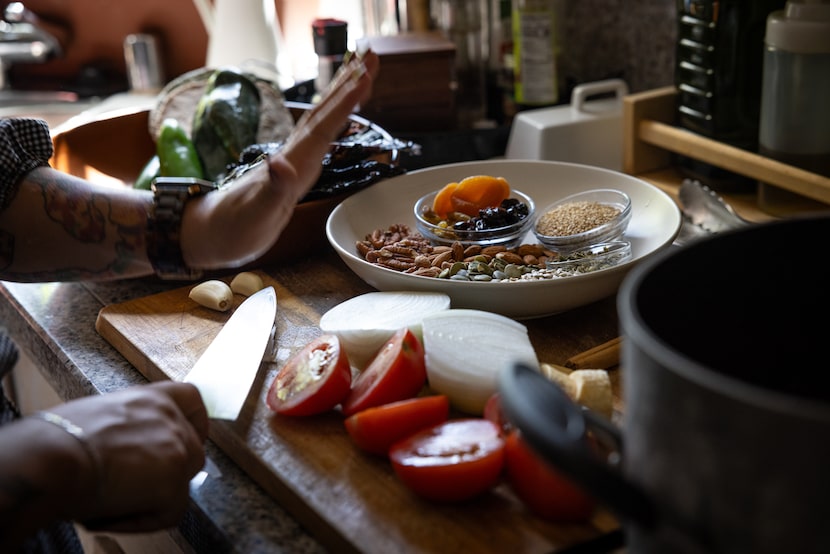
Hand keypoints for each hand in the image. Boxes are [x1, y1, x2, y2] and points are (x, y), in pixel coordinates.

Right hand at [48, 381, 208, 531]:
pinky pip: (169, 513)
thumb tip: (128, 450)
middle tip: (132, 487)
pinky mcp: (173, 482)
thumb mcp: (100, 416)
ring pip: (182, 484)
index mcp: (151, 399)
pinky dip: (140, 520)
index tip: (190, 438)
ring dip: (151, 498)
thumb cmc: (57, 439)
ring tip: (111, 501)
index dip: (195, 422)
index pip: (192, 400)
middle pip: (192, 451)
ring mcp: (177, 449)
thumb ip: (128, 427)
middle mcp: (170, 419)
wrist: (51, 457)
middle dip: (167, 473)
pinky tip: (110, 514)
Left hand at [182, 50, 380, 269]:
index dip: (344, 103)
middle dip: (348, 85)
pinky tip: (338, 115)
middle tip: (373, 55)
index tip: (365, 76)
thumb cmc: (234, 228)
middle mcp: (294, 156)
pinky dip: (332, 118)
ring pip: (321, 119)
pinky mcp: (291, 168)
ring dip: (341, 95)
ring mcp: (292, 160)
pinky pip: (318, 135)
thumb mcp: (256, 213)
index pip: (323, 127)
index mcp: (293, 165)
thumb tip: (282, 163)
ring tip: (361, 71)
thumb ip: (272, 190)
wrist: (210, 232)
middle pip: (324, 112)